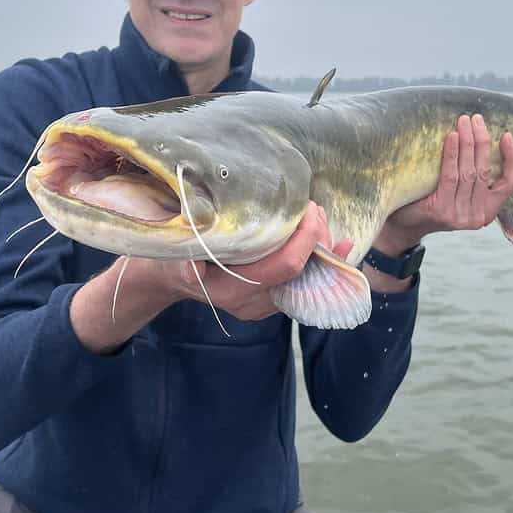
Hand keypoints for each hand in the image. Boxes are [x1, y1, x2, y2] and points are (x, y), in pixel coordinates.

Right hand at [169, 201, 353, 320]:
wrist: (169, 280)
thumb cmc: (172, 262)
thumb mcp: (173, 258)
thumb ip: (185, 265)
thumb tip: (191, 267)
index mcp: (236, 291)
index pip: (286, 266)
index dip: (304, 238)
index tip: (307, 209)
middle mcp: (256, 303)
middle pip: (303, 272)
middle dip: (316, 239)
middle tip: (315, 208)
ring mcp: (265, 304)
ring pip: (308, 278)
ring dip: (320, 248)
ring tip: (321, 217)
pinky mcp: (271, 298)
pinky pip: (305, 280)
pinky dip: (321, 260)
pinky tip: (342, 246)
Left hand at [376, 114, 512, 253]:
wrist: (404, 223)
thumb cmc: (433, 200)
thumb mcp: (459, 191)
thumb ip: (473, 174)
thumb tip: (481, 136)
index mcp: (487, 211)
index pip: (509, 184)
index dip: (511, 158)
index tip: (506, 135)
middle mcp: (477, 216)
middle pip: (485, 171)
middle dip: (482, 141)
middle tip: (476, 119)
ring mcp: (460, 215)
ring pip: (469, 172)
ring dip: (468, 143)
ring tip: (464, 122)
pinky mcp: (442, 211)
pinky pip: (450, 176)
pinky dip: (453, 154)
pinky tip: (452, 137)